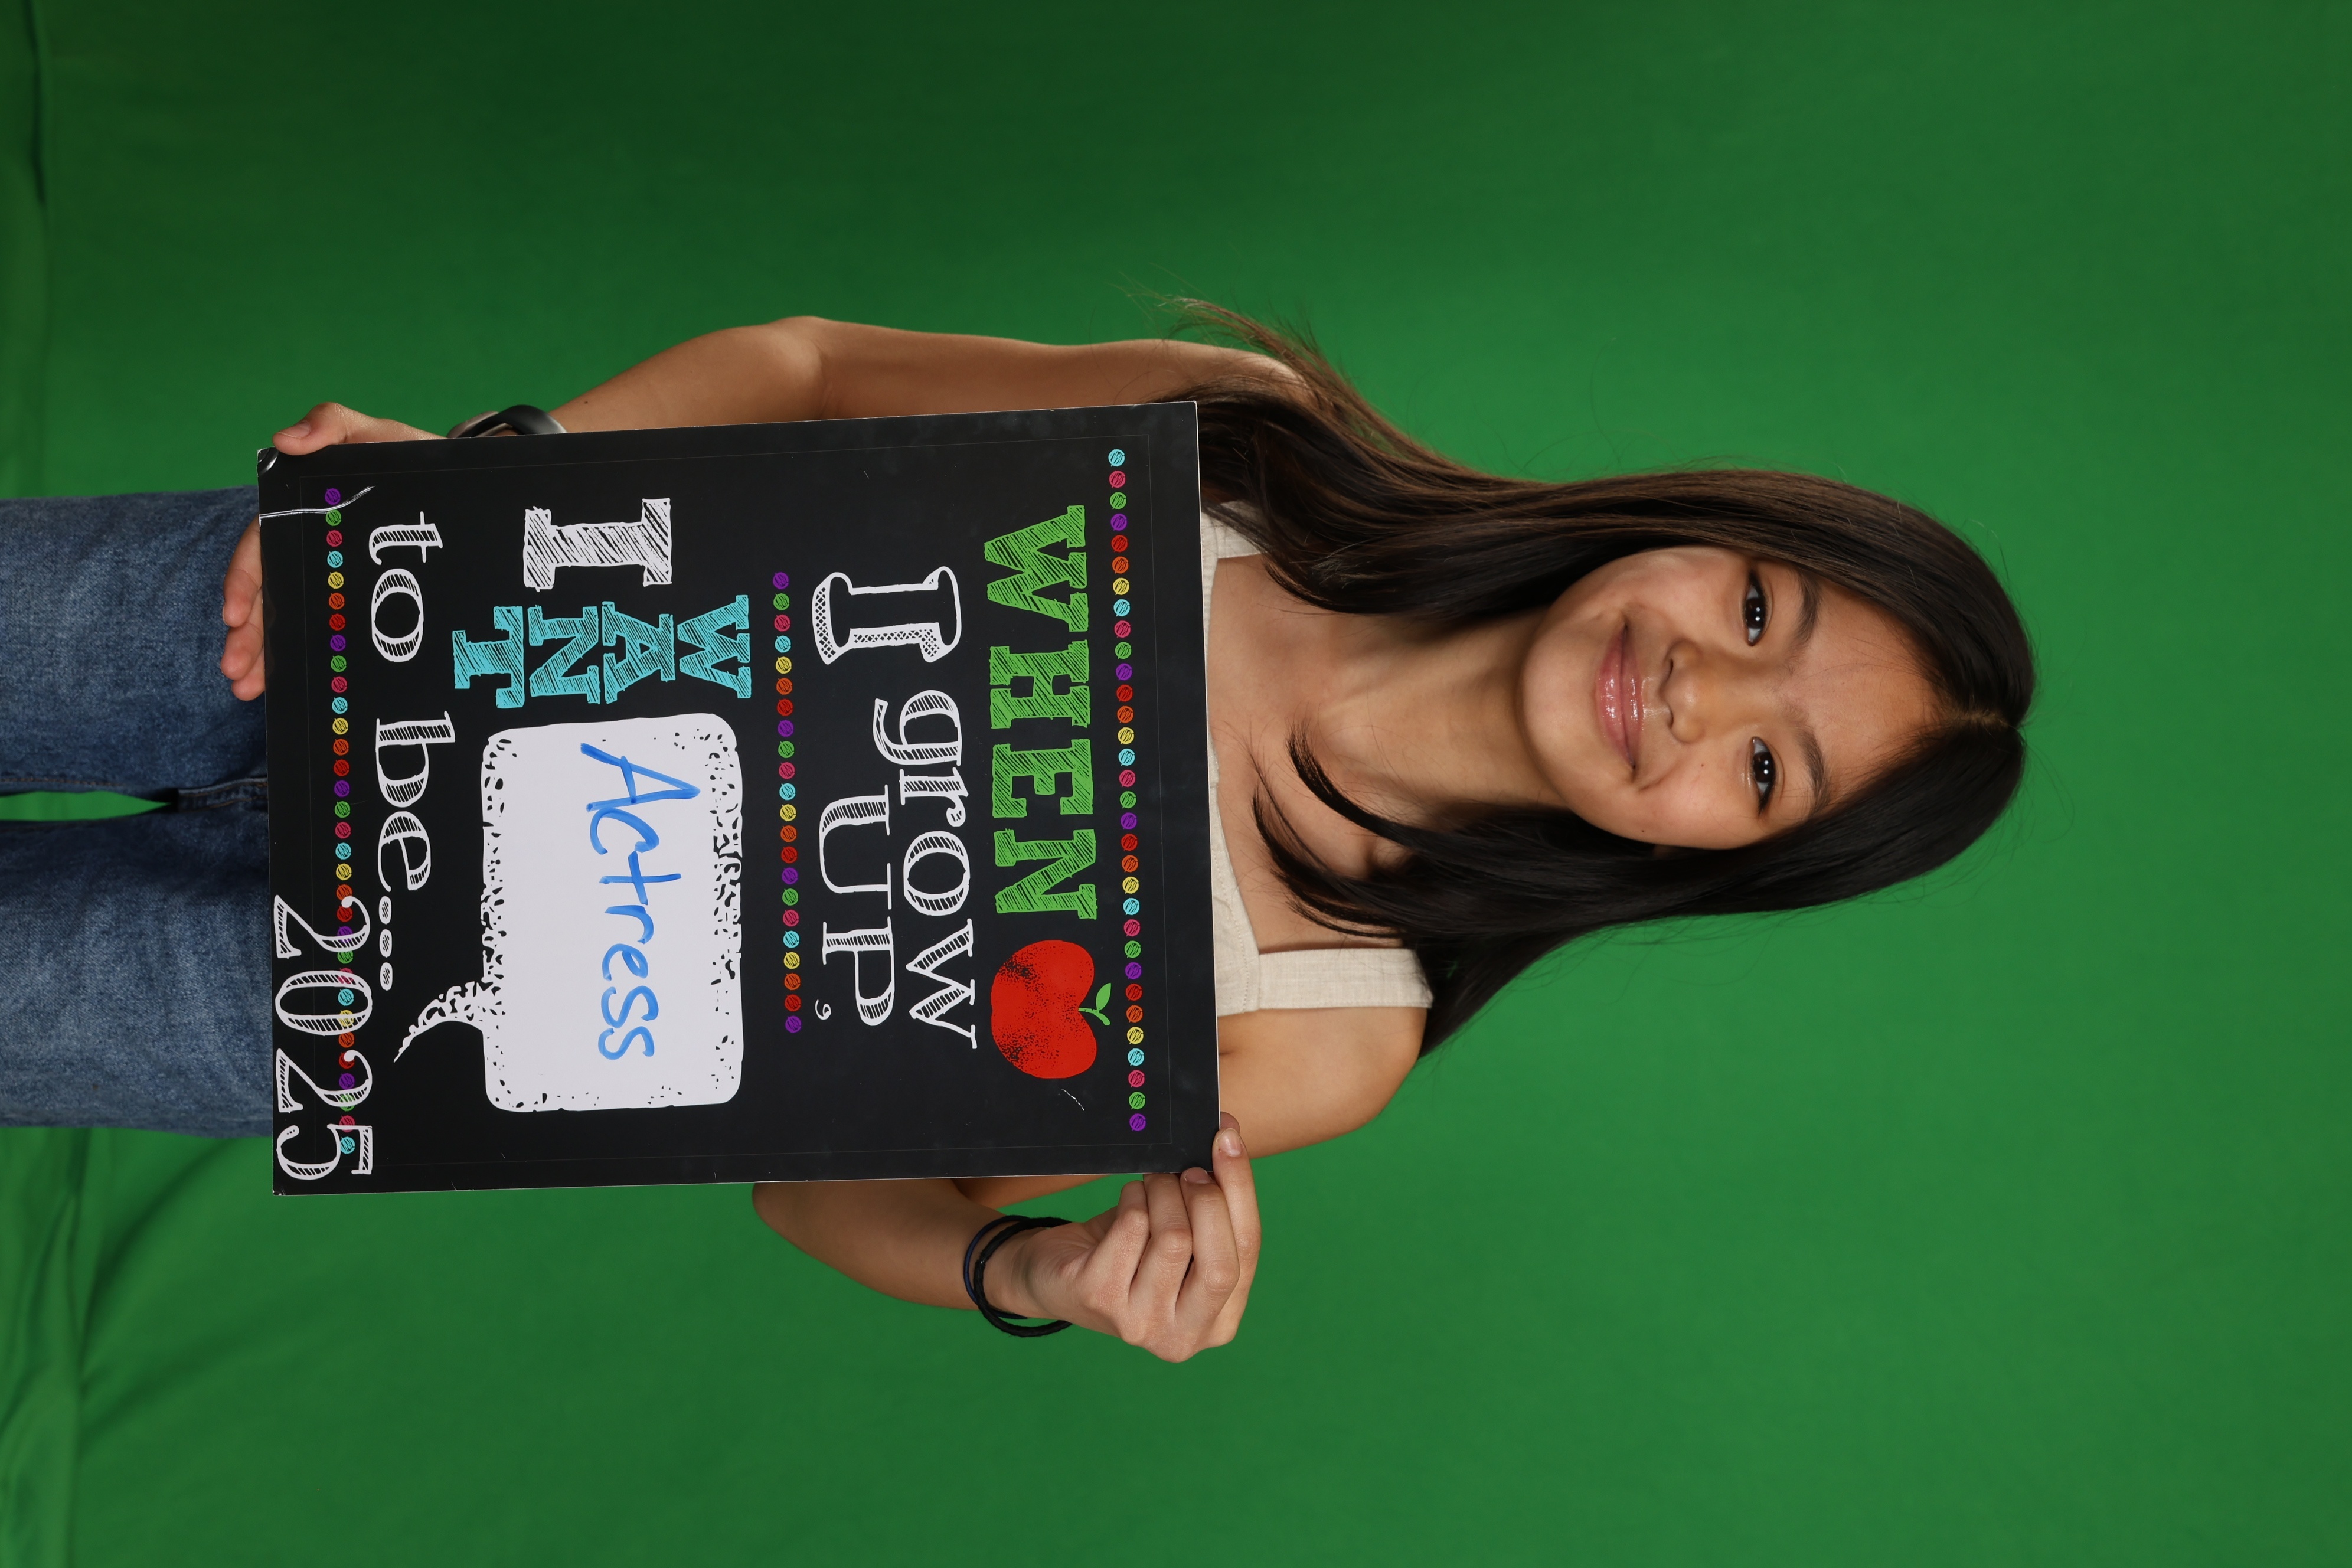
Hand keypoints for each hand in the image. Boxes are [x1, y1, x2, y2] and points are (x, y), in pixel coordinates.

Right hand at [220, 403, 439, 698]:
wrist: (464, 488)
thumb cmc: (413, 459)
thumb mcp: (377, 435)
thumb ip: (332, 425)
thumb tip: (285, 440)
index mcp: (307, 513)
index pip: (265, 547)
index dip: (247, 582)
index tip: (235, 617)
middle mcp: (314, 547)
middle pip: (272, 593)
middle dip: (250, 636)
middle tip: (237, 673)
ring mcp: (337, 575)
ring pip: (293, 617)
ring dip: (266, 654)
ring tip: (249, 689)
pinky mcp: (363, 596)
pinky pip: (329, 628)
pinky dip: (305, 657)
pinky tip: (290, 686)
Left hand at [995, 1114, 1258, 1361]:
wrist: (1053, 1277)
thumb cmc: (1131, 1253)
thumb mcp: (1185, 1240)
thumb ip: (1215, 1209)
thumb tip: (1228, 1143)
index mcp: (1219, 1322)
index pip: (1248, 1252)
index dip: (1241, 1189)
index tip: (1229, 1137)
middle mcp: (1184, 1337)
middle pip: (1219, 1260)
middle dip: (1206, 1198)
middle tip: (1185, 1169)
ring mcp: (1140, 1324)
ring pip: (1174, 1238)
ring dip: (1162, 1192)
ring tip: (1150, 1186)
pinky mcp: (1099, 1297)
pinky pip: (1132, 1226)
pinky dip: (1132, 1198)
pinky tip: (1125, 1202)